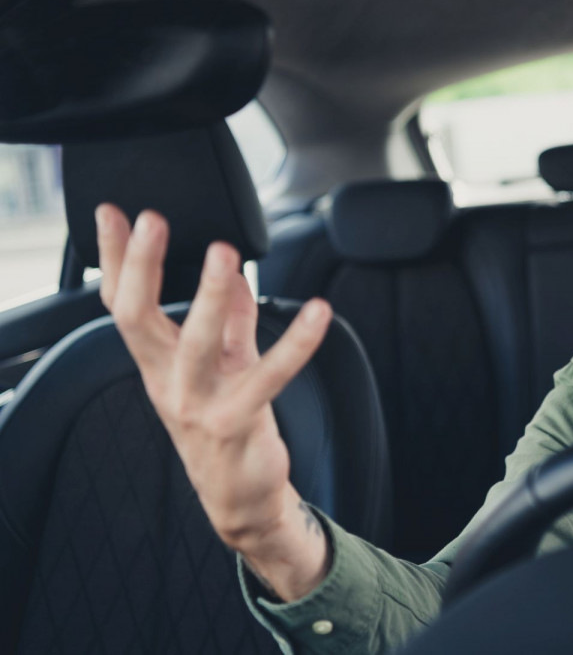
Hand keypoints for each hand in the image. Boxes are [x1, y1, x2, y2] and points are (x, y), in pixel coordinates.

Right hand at [96, 203, 332, 599]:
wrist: (241, 499)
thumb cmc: (230, 423)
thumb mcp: (224, 365)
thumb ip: (229, 319)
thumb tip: (233, 272)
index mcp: (157, 364)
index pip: (122, 304)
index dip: (117, 259)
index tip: (113, 212)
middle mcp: (167, 382)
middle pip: (138, 318)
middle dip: (142, 267)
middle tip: (152, 220)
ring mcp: (197, 405)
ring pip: (195, 343)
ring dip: (207, 296)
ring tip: (223, 253)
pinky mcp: (238, 423)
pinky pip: (268, 376)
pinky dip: (296, 343)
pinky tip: (319, 313)